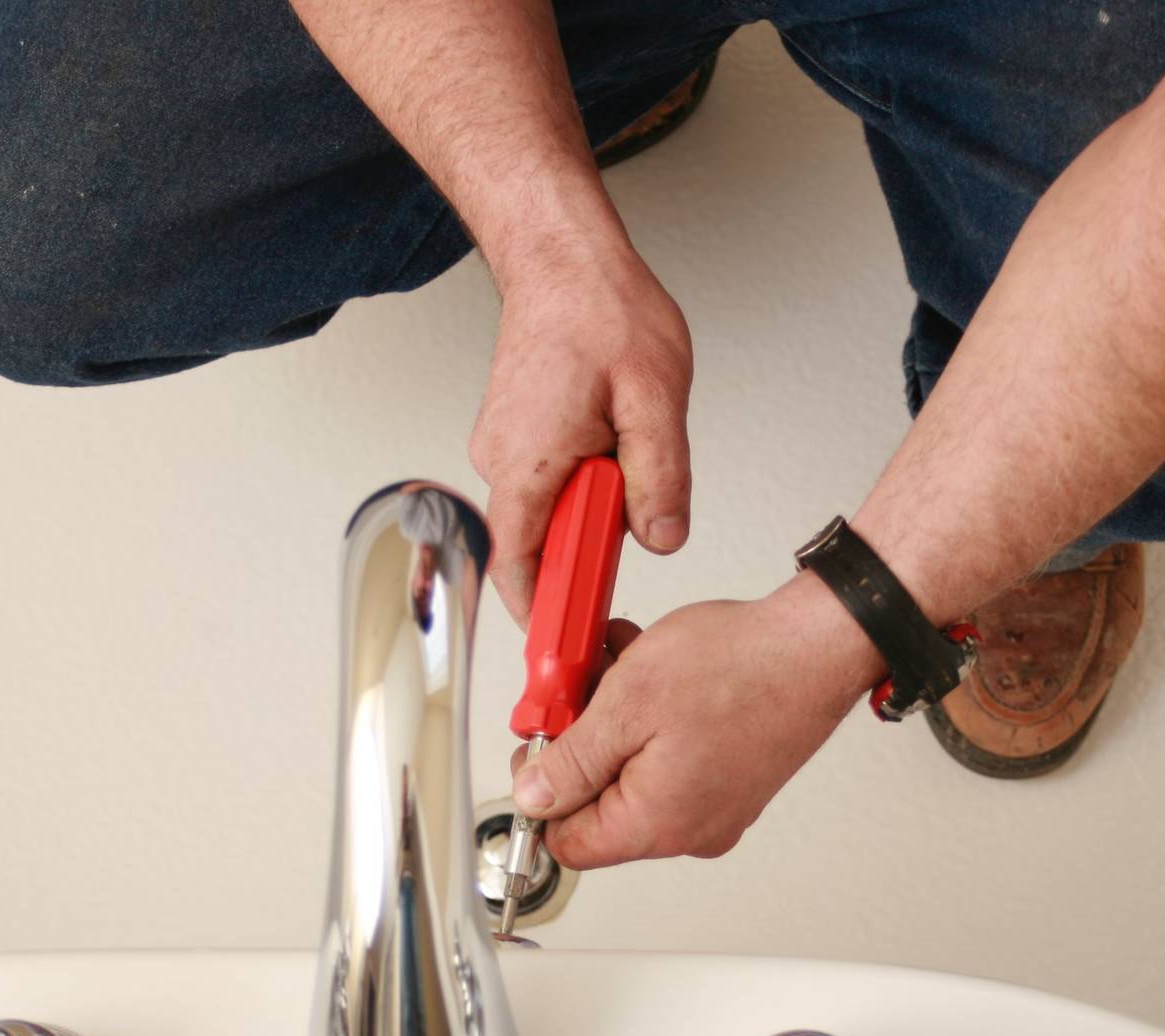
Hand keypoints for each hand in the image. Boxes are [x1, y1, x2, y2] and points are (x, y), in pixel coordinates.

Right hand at [470, 236, 692, 623]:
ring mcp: (505, 448)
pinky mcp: (518, 436)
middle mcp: (503, 461)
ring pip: (548, 513)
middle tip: (637, 525)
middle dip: (588, 552)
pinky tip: (614, 446)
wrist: (563, 257)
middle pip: (539, 545)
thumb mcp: (655, 397)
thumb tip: (662, 537)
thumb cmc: (600, 310)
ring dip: (592, 509)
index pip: (520, 569)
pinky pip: (548, 484)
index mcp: (528, 464)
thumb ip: (660, 476)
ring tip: (630, 463)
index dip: (544, 617)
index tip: (570, 650)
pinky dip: (583, 485)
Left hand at [510, 580, 883, 866]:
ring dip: (615, 722)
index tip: (541, 741)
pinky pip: (669, 763)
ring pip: (632, 777)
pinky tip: (651, 674)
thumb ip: (571, 761)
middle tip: (580, 689)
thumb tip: (535, 796)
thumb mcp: (626, 704)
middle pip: (600, 808)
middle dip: (582, 743)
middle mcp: (690, 831)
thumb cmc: (743, 668)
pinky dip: (651, 722)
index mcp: (657, 825)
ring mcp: (715, 809)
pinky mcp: (731, 783)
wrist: (820, 645)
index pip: (567, 843)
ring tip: (622, 667)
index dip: (542, 790)